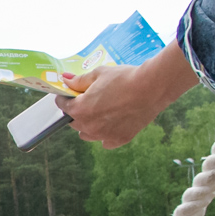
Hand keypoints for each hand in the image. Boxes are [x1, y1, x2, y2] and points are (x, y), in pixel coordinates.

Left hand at [56, 40, 196, 149]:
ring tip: (101, 114)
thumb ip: (79, 80)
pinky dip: (106, 135)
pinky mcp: (119, 139)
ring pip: (87, 134)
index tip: (71, 94)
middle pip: (74, 121)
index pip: (62, 105)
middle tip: (89, 101)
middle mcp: (88, 126)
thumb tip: (66, 80)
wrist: (152, 87)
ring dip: (89, 125)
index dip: (66, 98)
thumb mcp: (99, 74)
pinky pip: (105, 141)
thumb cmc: (124, 78)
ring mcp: (103, 135)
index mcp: (80, 109)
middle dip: (77, 111)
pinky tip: (113, 124)